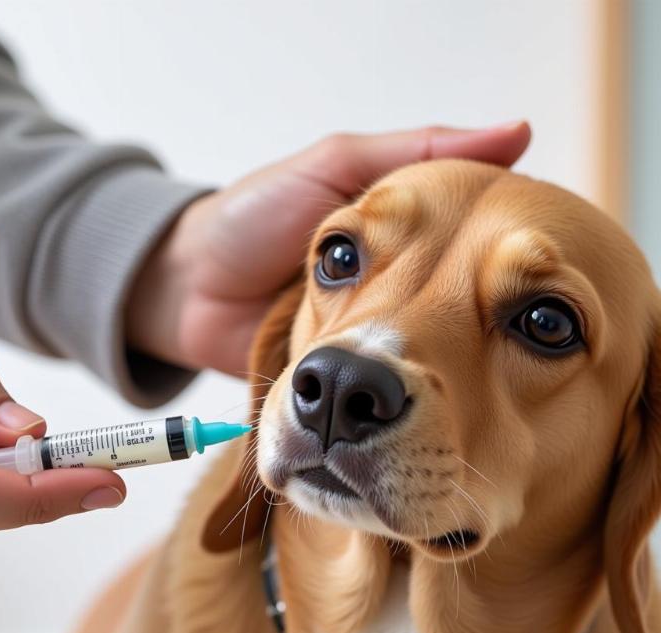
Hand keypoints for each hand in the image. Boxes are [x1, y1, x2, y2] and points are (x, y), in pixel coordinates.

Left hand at [126, 122, 530, 373]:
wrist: (181, 286)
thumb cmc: (249, 217)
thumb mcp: (332, 169)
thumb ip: (413, 151)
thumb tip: (519, 132)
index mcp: (401, 246)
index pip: (473, 257)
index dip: (505, 271)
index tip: (534, 289)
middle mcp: (389, 296)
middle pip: (452, 315)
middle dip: (477, 336)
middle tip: (513, 356)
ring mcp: (361, 346)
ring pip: (415, 361)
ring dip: (436, 376)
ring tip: (482, 394)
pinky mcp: (333, 386)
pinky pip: (368, 394)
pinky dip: (389, 401)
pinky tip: (423, 415)